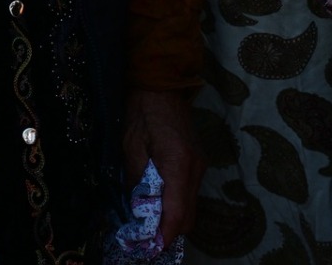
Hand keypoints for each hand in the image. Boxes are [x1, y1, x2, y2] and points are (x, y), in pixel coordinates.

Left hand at [124, 87, 202, 244]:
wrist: (162, 83)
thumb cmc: (142, 111)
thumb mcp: (130, 145)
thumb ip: (136, 180)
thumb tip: (136, 210)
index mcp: (178, 163)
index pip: (177, 212)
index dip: (165, 235)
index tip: (150, 249)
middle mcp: (195, 168)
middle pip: (187, 217)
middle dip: (168, 232)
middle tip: (143, 238)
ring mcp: (200, 165)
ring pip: (190, 207)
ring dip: (171, 219)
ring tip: (147, 222)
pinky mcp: (198, 162)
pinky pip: (189, 194)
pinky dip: (175, 205)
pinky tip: (156, 202)